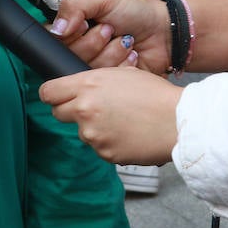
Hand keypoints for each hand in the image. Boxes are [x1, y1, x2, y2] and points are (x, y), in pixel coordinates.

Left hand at [39, 67, 182, 165]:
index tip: (57, 96)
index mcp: (87, 85)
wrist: (179, 122)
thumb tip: (79, 86)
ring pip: (82, 131)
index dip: (53, 93)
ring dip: (94, 127)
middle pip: (58, 113)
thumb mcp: (121, 74)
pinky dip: (109, 142)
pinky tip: (128, 134)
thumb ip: (94, 80)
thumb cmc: (155, 94)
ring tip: (122, 120)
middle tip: (93, 108)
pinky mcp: (105, 154)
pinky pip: (99, 147)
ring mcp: (93, 135)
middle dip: (71, 110)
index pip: (48, 92)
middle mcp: (85, 110)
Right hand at [49, 0, 170, 72]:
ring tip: (125, 41)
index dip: (71, 34)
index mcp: (74, 27)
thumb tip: (57, 28)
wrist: (164, 31)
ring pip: (89, 69)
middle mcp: (81, 48)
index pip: (54, 39)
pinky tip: (131, 55)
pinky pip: (106, 80)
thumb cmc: (135, 12)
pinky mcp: (110, 82)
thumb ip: (74, 6)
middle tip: (110, 29)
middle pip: (70, 56)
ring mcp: (95, 66)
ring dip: (112, 52)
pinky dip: (122, 65)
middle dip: (95, 41)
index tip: (85, 24)